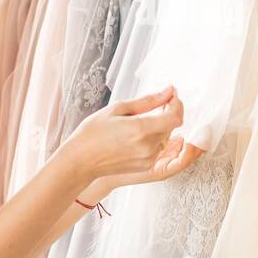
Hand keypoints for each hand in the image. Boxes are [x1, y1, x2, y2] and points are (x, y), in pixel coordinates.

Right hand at [62, 85, 198, 197]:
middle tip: (155, 104)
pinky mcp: (146, 166)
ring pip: (165, 137)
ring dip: (159, 126)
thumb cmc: (93, 133)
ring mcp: (148, 159)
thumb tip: (168, 91)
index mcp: (141, 129)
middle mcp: (148, 146)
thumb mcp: (118, 109)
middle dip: (167, 113)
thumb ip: (147, 101)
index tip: (171, 97)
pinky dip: (153, 138)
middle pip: (171, 126)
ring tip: (138, 121)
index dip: (177, 104)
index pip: (175, 117)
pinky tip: (135, 135)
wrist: (80, 161)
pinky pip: (158, 148)